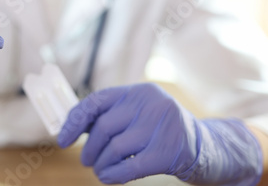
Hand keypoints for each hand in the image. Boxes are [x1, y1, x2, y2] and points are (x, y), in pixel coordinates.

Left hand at [57, 83, 262, 184]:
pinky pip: (130, 166)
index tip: (62, 139)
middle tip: (86, 160)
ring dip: (100, 163)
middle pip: (104, 127)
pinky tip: (107, 178)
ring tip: (98, 170)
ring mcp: (163, 127)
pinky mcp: (170, 152)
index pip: (97, 100)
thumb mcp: (138, 115)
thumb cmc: (160, 132)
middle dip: (90, 147)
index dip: (75, 120)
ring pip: (115, 148)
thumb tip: (69, 126)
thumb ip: (110, 116)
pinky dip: (113, 174)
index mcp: (139, 91)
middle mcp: (151, 104)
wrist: (206, 149)